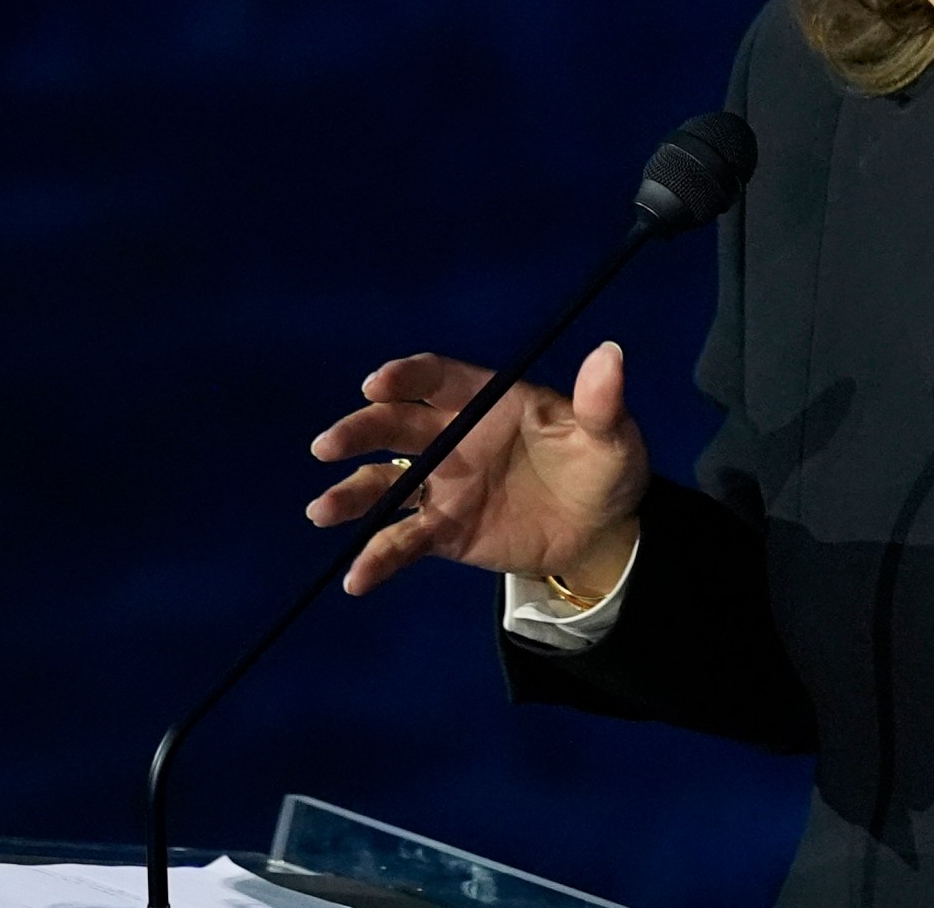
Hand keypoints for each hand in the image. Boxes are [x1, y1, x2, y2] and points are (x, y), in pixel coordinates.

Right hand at [305, 343, 647, 596]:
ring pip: (385, 484)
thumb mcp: (612, 438)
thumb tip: (610, 354)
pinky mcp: (443, 531)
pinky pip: (402, 542)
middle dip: (360, 431)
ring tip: (322, 512)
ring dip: (351, 495)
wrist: (601, 531)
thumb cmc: (604, 468)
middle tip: (329, 445)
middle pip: (396, 426)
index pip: (438, 379)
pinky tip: (357, 579)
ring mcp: (443, 485)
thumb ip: (602, 402)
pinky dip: (378, 559)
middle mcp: (454, 437)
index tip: (378, 384)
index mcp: (489, 401)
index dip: (407, 377)